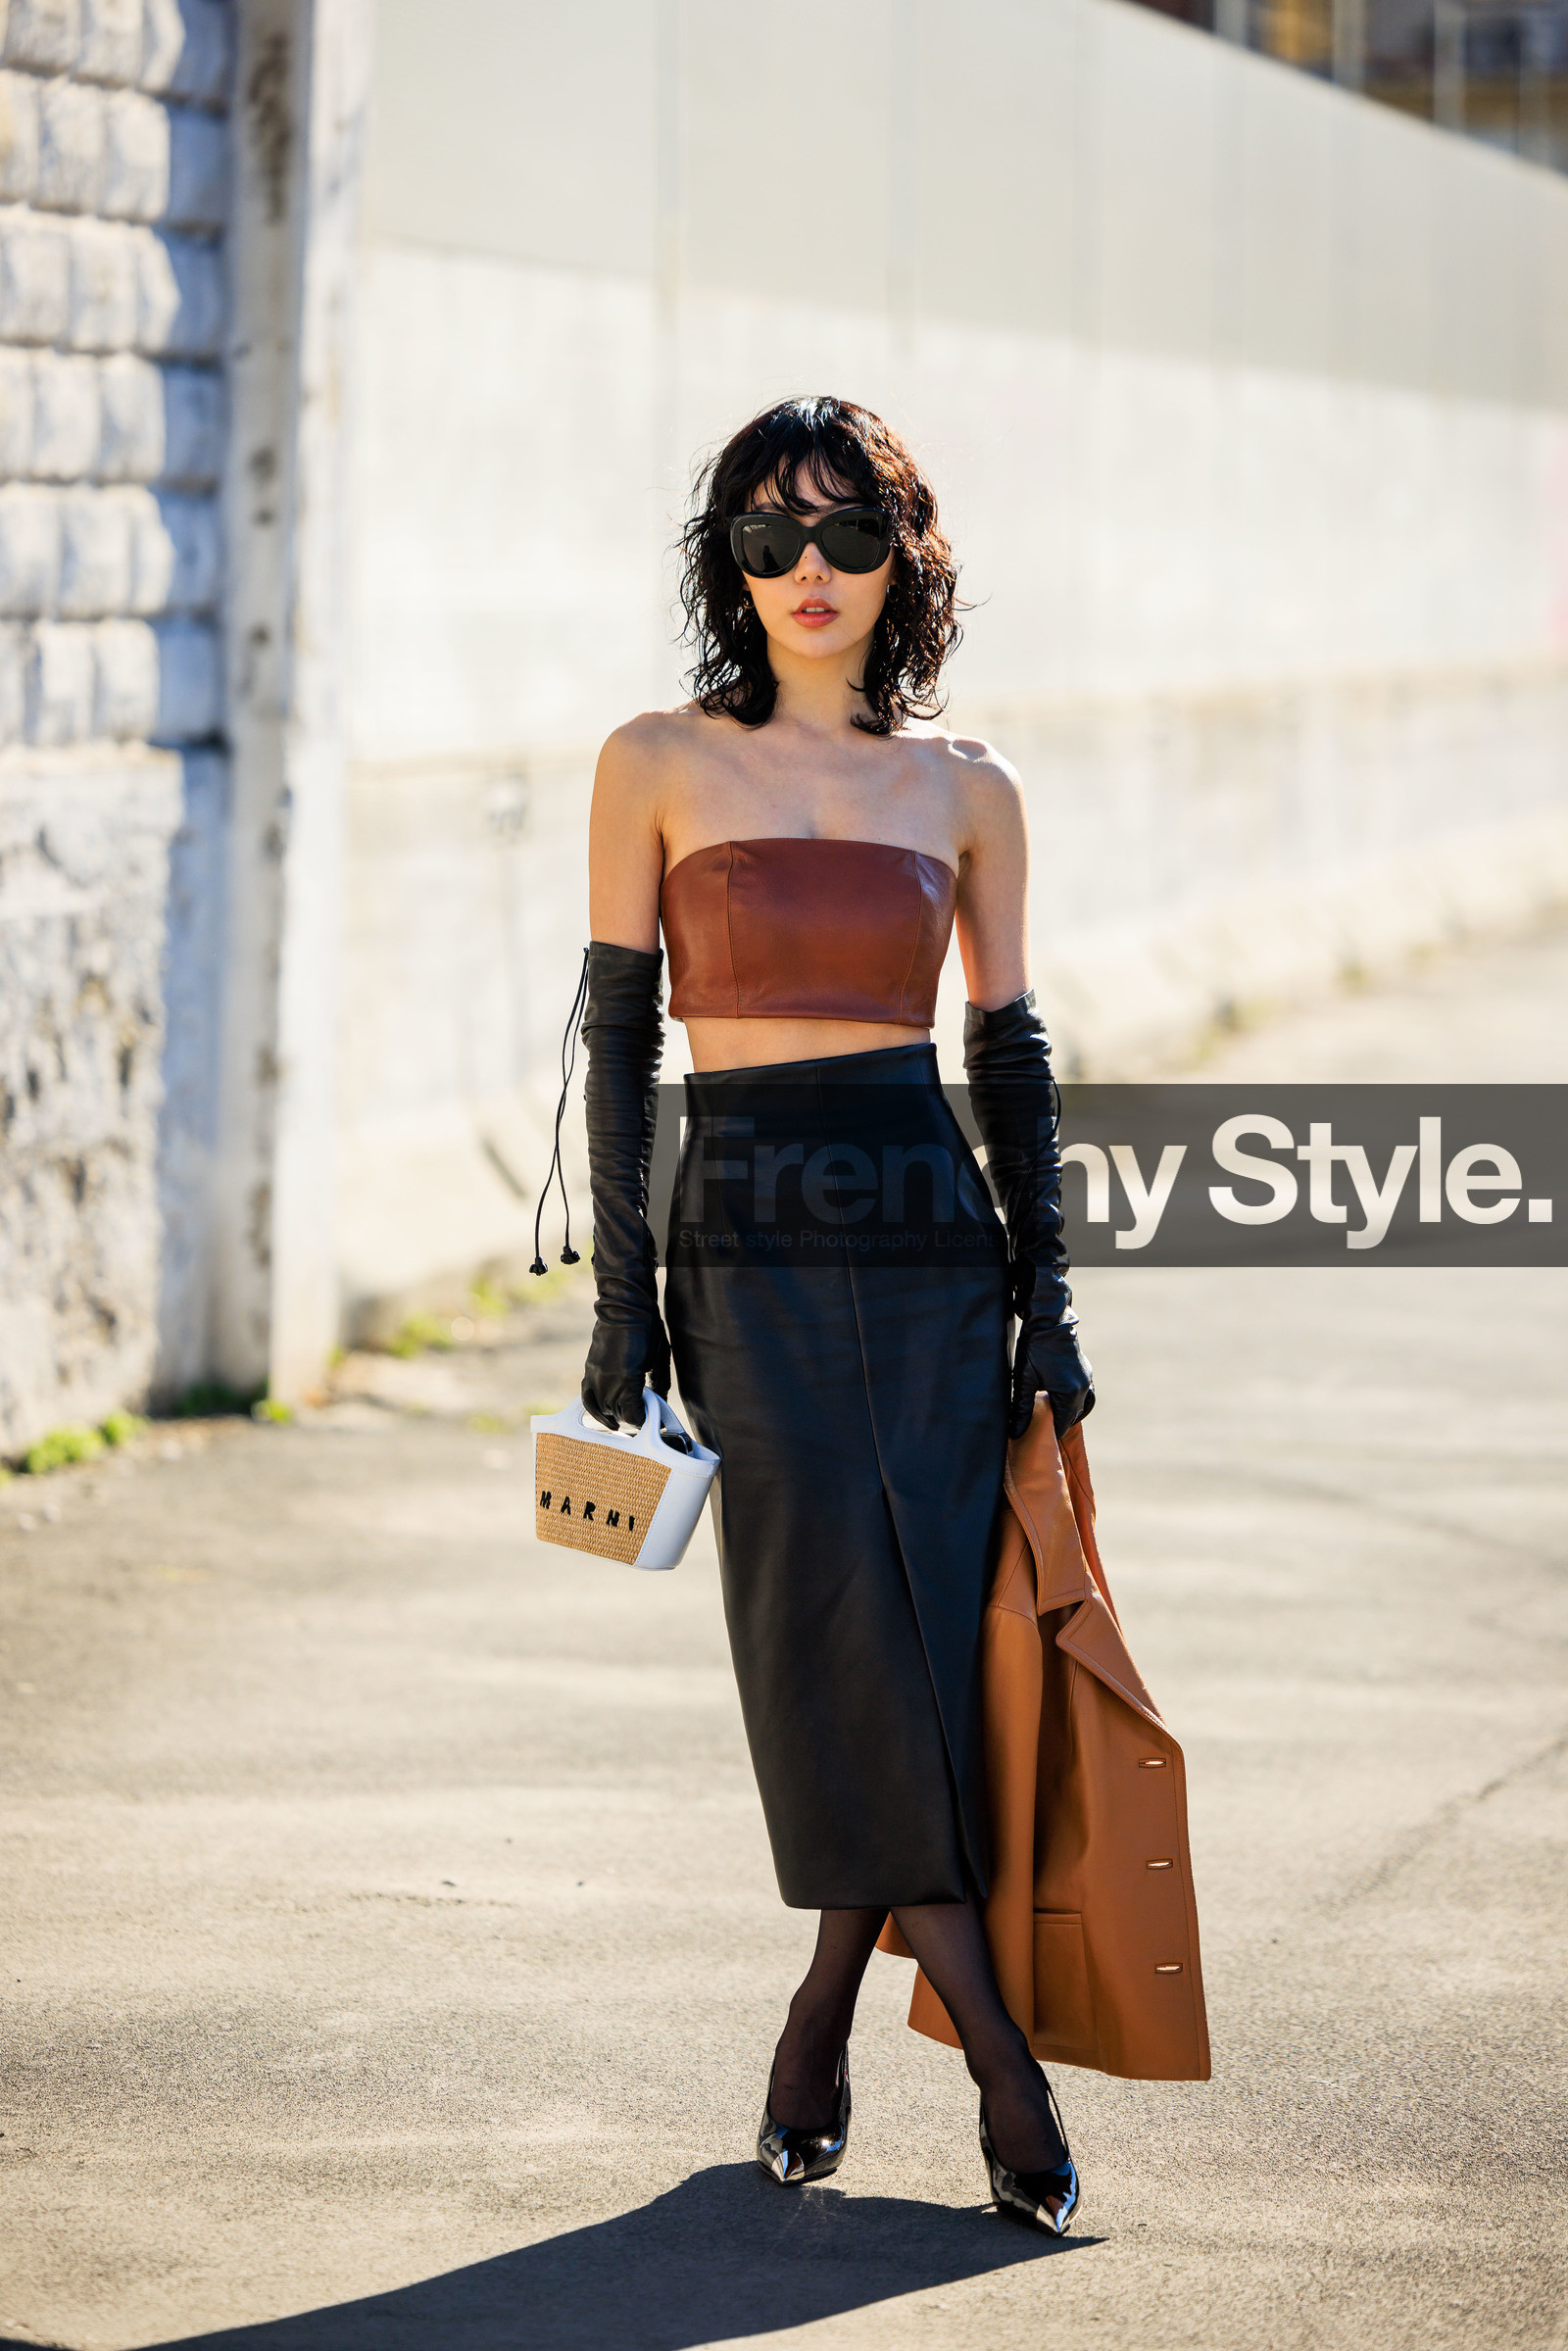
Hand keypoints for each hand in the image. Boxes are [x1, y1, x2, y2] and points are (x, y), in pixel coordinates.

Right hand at [582, 1312, 670, 1430]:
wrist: (625, 1306)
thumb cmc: (647, 1329)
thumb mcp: (660, 1358)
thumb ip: (659, 1384)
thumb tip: (659, 1402)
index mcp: (628, 1379)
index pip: (632, 1415)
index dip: (641, 1421)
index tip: (649, 1421)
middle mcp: (608, 1381)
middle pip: (617, 1413)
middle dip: (630, 1418)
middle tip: (641, 1417)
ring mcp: (596, 1375)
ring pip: (601, 1408)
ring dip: (613, 1415)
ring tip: (623, 1419)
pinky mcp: (589, 1369)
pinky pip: (586, 1396)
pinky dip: (592, 1409)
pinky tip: (601, 1415)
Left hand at [1009, 1319, 1094, 1441]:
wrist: (1049, 1320)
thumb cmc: (1034, 1349)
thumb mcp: (1023, 1380)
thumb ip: (1021, 1408)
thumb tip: (1016, 1432)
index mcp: (1069, 1393)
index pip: (1062, 1424)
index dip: (1049, 1433)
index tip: (1036, 1437)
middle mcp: (1083, 1388)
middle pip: (1072, 1417)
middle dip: (1058, 1424)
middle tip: (1040, 1429)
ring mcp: (1087, 1378)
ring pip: (1082, 1407)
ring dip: (1068, 1414)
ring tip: (1052, 1418)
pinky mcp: (1086, 1371)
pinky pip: (1086, 1395)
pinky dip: (1076, 1402)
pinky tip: (1063, 1402)